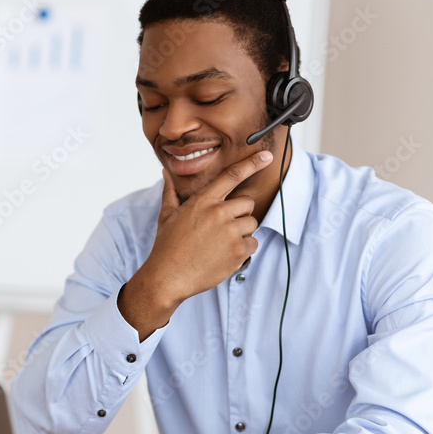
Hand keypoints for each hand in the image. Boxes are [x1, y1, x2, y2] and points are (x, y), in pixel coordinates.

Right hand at [145, 150, 272, 303]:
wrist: (168, 277)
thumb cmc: (167, 246)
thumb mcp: (166, 216)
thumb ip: (171, 192)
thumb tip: (165, 173)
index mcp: (202, 201)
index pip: (232, 175)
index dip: (252, 163)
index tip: (266, 156)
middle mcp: (218, 213)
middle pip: (247, 203)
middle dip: (240, 214)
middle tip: (223, 229)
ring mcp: (230, 232)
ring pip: (251, 224)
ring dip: (242, 233)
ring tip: (220, 244)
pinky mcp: (238, 251)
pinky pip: (253, 244)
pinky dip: (243, 250)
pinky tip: (224, 255)